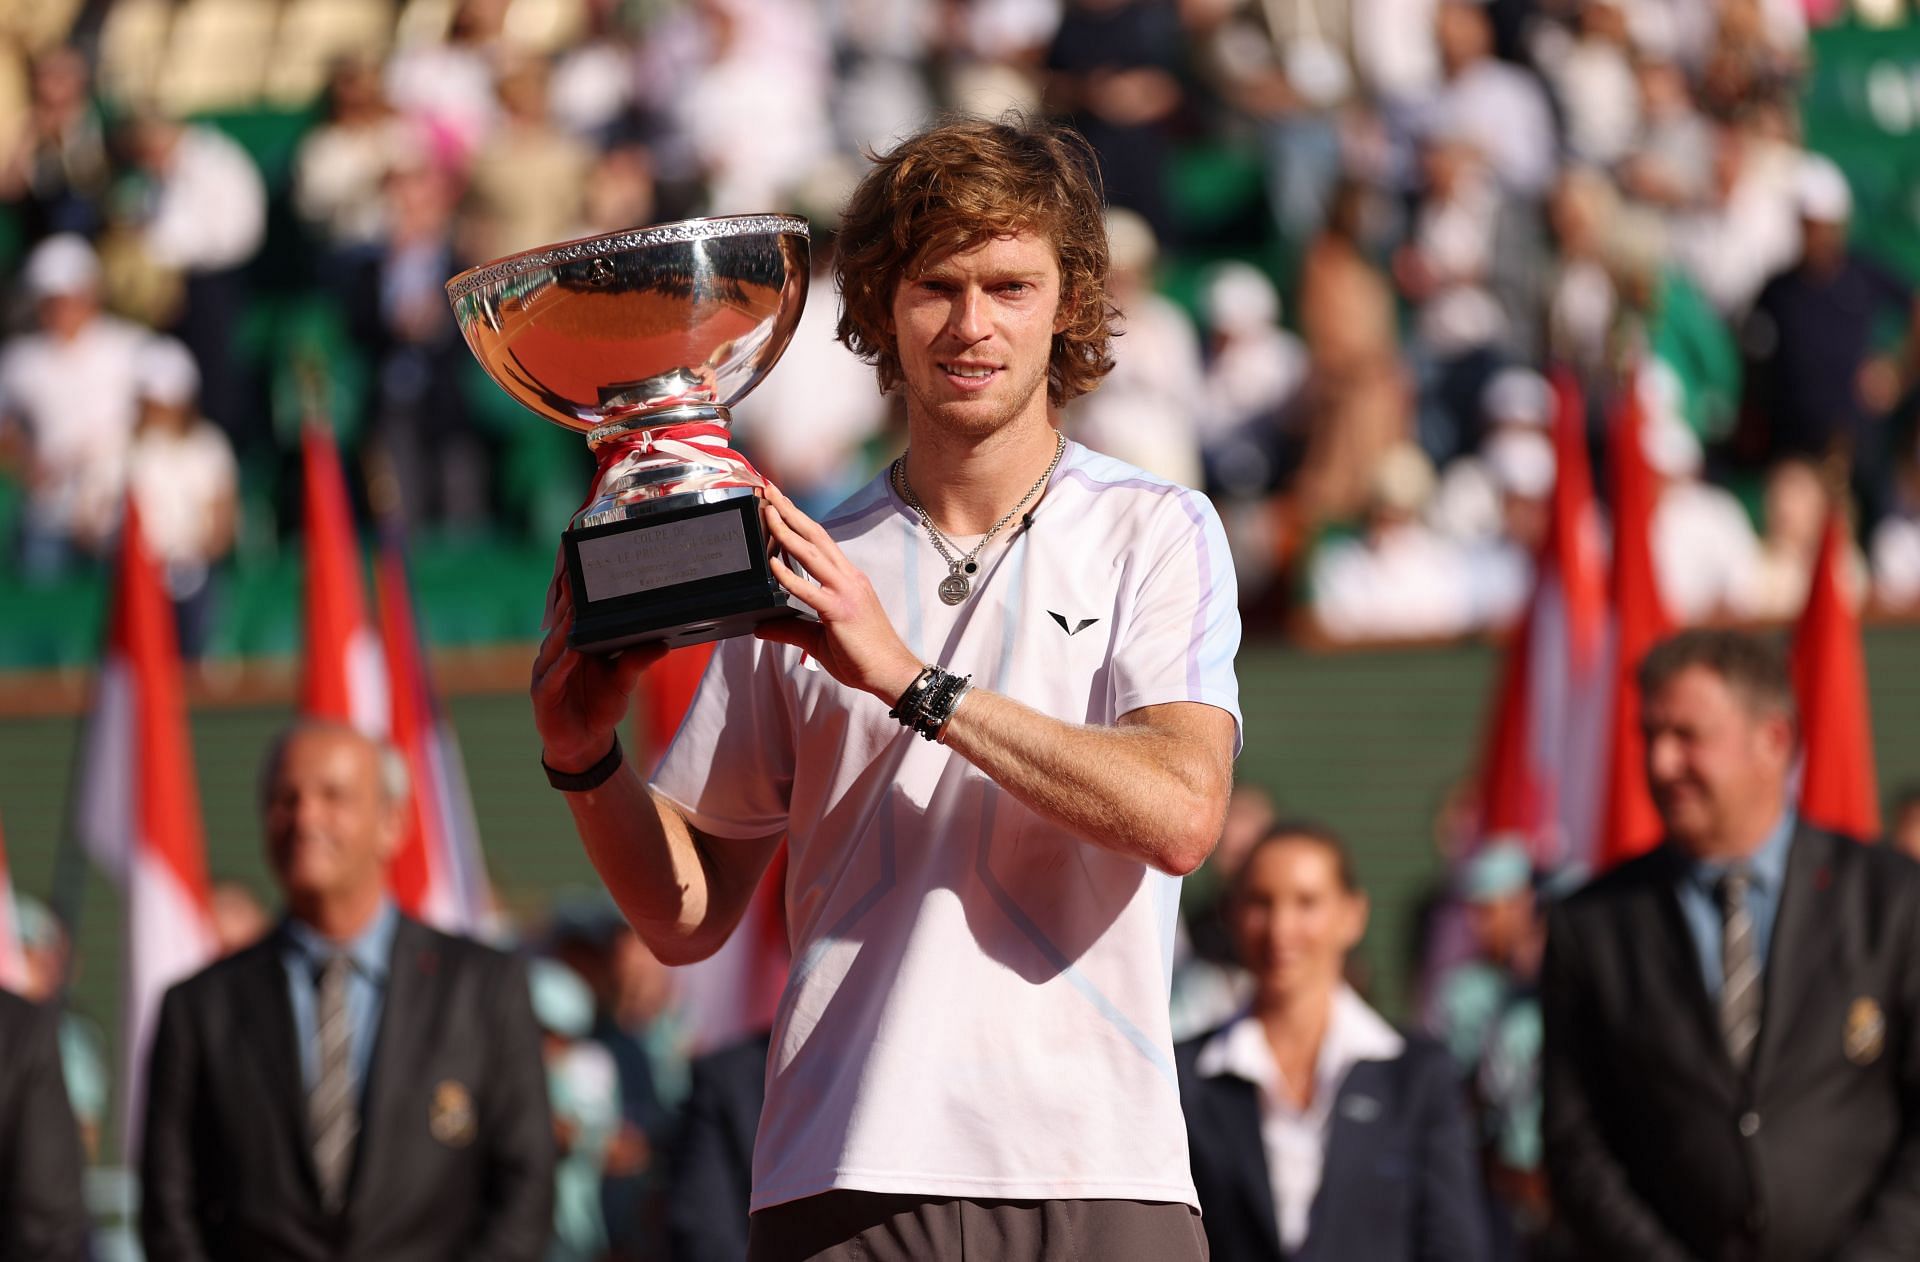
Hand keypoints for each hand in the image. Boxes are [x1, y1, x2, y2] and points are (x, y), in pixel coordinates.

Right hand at [530, 553, 664, 770]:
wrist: (584, 743)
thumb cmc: (599, 705)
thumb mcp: (623, 680)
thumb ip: (637, 660)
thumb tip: (663, 642)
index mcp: (573, 642)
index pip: (571, 610)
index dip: (572, 588)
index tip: (577, 562)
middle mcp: (556, 652)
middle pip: (560, 620)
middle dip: (565, 598)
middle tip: (573, 572)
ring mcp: (547, 672)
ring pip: (555, 644)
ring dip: (564, 626)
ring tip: (573, 607)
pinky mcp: (544, 694)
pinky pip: (554, 675)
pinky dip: (563, 663)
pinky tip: (572, 652)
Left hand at [753, 484, 920, 701]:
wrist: (892, 673)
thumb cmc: (862, 656)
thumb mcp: (818, 639)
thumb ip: (790, 628)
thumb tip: (760, 627)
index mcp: (846, 579)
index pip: (819, 542)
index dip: (798, 520)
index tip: (778, 502)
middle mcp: (848, 578)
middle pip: (815, 536)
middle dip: (790, 511)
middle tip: (768, 489)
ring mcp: (846, 592)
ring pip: (812, 553)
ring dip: (787, 530)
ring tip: (767, 511)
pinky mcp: (841, 611)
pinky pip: (810, 590)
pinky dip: (789, 574)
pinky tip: (772, 562)